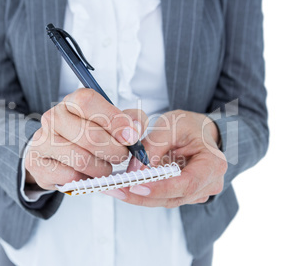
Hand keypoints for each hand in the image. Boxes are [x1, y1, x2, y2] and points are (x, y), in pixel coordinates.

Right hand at [24, 88, 147, 189]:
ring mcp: (42, 140)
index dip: (113, 120)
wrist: (57, 155)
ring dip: (102, 168)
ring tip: (106, 167)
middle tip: (122, 157)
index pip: (88, 101)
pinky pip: (69, 176)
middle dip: (115, 151)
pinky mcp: (36, 163)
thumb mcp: (113, 122)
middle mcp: (53, 117)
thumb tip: (135, 128)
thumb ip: (131, 120)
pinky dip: (85, 179)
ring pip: (81, 159)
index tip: (131, 137)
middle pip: (89, 136)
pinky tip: (87, 175)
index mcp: (72, 101)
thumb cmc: (89, 135)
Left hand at [103, 110, 226, 206]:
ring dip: (138, 197)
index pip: (187, 183)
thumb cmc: (188, 126)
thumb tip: (136, 170)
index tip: (137, 186)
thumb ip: (154, 146)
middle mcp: (209, 183)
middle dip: (142, 195)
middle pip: (173, 197)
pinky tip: (123, 187)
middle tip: (115, 189)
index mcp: (213, 164)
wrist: (198, 131)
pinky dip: (142, 194)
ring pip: (165, 201)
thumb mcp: (171, 125)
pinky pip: (162, 198)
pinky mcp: (183, 195)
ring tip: (114, 188)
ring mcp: (197, 192)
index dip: (161, 188)